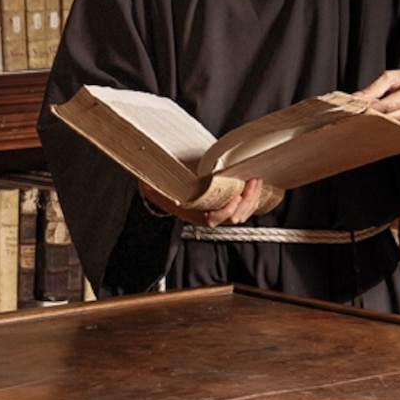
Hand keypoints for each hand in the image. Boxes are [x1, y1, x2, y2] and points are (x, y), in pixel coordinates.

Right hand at [145, 176, 276, 226]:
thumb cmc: (162, 185)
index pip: (211, 220)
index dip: (225, 211)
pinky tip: (255, 187)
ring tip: (256, 181)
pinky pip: (243, 208)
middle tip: (252, 181)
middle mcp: (206, 217)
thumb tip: (144, 180)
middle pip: (232, 218)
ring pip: (240, 215)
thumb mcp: (156, 185)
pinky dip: (252, 200)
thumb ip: (154, 184)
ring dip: (252, 200)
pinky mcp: (226, 206)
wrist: (164, 189)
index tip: (235, 197)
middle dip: (246, 201)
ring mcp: (217, 213)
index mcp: (191, 214)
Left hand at [353, 67, 399, 124]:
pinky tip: (377, 121)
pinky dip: (385, 125)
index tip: (358, 109)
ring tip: (366, 116)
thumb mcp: (391, 77)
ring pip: (392, 125)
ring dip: (377, 122)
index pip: (389, 105)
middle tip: (358, 114)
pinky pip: (396, 128)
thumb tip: (357, 98)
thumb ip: (374, 88)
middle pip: (390, 117)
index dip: (372, 108)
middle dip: (372, 116)